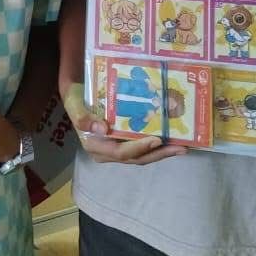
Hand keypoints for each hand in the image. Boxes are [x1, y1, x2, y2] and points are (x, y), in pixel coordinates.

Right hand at [61, 81, 185, 165]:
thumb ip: (82, 116)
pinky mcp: (124, 143)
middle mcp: (107, 153)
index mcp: (95, 147)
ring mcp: (116, 149)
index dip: (139, 148)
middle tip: (181, 148)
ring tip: (182, 147)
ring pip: (142, 156)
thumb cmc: (75, 99)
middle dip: (159, 154)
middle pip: (136, 158)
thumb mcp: (73, 104)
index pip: (120, 153)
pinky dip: (157, 146)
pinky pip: (142, 148)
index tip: (156, 140)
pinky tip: (171, 140)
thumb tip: (102, 128)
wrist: (76, 96)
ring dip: (162, 152)